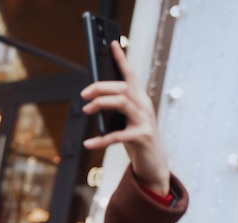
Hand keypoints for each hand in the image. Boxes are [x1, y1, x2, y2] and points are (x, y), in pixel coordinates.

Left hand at [80, 40, 169, 195]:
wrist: (154, 163)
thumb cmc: (136, 138)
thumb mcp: (125, 120)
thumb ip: (115, 108)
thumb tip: (92, 99)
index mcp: (140, 99)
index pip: (130, 74)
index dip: (121, 59)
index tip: (112, 44)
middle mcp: (144, 106)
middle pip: (122, 87)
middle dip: (100, 87)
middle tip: (83, 95)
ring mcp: (145, 120)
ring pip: (122, 103)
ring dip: (100, 104)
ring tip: (86, 110)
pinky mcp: (142, 137)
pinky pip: (118, 135)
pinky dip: (100, 139)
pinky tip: (88, 143)